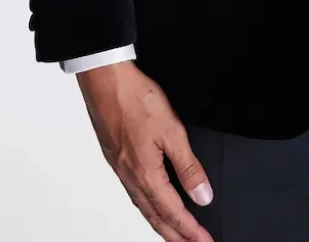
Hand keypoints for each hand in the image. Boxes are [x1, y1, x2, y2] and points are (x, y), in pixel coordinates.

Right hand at [76, 60, 214, 241]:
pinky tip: (151, 204)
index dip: (191, 230)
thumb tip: (202, 195)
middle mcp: (131, 178)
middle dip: (176, 235)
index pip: (174, 212)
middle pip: (156, 217)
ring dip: (161, 224)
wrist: (105, 82)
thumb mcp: (172, 131)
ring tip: (174, 234)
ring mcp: (121, 170)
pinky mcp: (116, 159)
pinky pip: (134, 193)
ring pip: (144, 207)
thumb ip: (188, 166)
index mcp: (146, 174)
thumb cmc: (135, 100)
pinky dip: (147, 207)